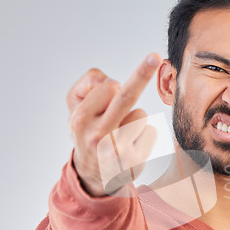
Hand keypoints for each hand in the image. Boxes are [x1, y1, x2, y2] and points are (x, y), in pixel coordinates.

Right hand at [66, 53, 161, 196]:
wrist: (92, 174)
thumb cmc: (87, 129)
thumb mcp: (74, 105)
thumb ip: (88, 83)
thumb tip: (113, 83)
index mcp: (80, 119)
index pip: (108, 88)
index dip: (111, 89)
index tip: (114, 87)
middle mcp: (98, 135)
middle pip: (124, 97)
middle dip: (140, 74)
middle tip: (154, 56)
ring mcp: (118, 150)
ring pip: (141, 113)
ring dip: (134, 118)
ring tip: (120, 132)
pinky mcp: (135, 161)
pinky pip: (151, 131)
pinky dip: (144, 134)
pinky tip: (130, 145)